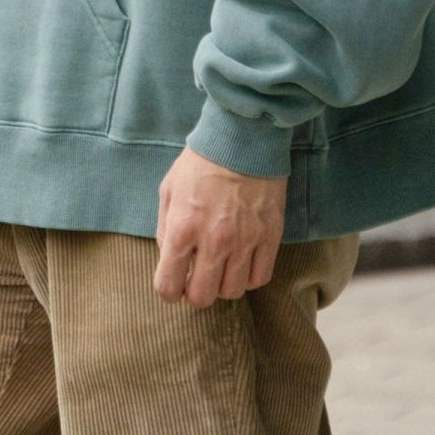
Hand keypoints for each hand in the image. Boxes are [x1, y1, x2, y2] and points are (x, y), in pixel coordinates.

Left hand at [154, 145, 286, 308]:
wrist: (242, 138)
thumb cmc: (200, 162)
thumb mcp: (168, 189)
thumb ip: (164, 228)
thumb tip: (169, 259)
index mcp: (183, 228)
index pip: (168, 286)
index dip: (168, 291)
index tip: (173, 283)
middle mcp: (213, 240)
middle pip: (202, 297)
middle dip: (195, 293)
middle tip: (197, 277)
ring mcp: (245, 240)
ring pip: (232, 292)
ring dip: (222, 284)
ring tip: (221, 267)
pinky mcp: (270, 236)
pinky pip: (260, 277)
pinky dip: (249, 277)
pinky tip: (242, 262)